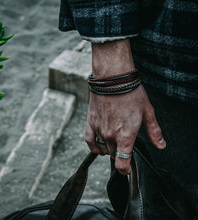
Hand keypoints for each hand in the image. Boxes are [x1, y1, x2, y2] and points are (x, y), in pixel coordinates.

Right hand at [85, 39, 165, 174]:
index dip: (124, 169)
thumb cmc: (131, 93)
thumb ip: (154, 131)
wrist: (113, 79)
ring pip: (103, 148)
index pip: (122, 162)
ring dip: (109, 148)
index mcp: (126, 135)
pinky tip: (98, 147)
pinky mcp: (90, 122)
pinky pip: (89, 140)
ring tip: (114, 142)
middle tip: (125, 144)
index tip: (126, 169)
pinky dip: (94, 146)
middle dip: (120, 153)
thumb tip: (161, 145)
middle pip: (113, 154)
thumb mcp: (147, 112)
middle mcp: (110, 135)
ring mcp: (99, 129)